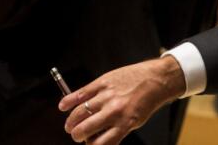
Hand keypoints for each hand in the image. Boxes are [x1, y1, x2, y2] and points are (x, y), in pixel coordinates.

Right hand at [61, 57, 185, 144]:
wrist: (155, 80)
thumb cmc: (145, 101)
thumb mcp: (135, 120)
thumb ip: (117, 128)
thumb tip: (97, 136)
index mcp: (124, 124)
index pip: (101, 143)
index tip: (88, 144)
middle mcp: (114, 111)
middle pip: (86, 129)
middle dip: (77, 135)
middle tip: (75, 135)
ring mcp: (106, 96)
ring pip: (80, 112)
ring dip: (71, 121)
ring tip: (69, 126)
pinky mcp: (102, 83)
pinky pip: (81, 93)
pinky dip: (68, 100)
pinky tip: (62, 106)